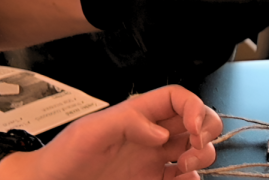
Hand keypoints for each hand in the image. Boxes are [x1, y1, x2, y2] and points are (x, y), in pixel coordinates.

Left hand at [7, 85, 221, 179]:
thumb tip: (159, 129)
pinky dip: (192, 178)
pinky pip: (183, 177)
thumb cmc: (62, 156)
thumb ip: (127, 122)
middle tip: (197, 146)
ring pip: (194, 147)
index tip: (195, 127)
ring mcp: (151, 159)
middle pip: (193, 119)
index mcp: (136, 115)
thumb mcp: (91, 130)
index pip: (176, 97)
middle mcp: (148, 135)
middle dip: (206, 128)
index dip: (193, 106)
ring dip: (202, 154)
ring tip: (187, 165)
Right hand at [78, 0, 268, 78]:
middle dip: (258, 14)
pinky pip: (207, 56)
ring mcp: (163, 46)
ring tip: (243, 7)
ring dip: (243, 29)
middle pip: (230, 27)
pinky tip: (222, 23)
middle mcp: (165, 24)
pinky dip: (223, 41)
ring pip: (223, 46)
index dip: (264, 1)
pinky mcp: (164, 59)